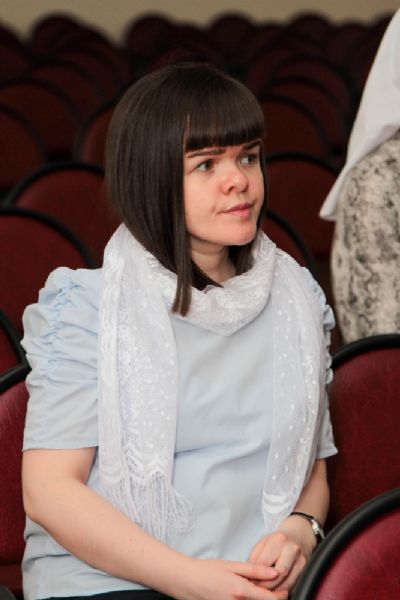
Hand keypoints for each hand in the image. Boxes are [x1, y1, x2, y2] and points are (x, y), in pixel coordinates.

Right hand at [174, 557, 288, 599]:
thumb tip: (274, 572)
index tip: (284, 589)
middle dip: (272, 598)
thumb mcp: (232, 565)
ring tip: (258, 590)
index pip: (270, 599)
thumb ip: (254, 570)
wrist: (186, 581)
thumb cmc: (207, 571)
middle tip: (275, 589)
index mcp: (241, 592)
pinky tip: (245, 595)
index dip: (281, 595)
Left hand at [248, 517, 316, 592]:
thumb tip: (248, 576)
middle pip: (277, 574)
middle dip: (265, 585)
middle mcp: (292, 549)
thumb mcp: (263, 543)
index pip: (264, 563)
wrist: (299, 534)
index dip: (254, 575)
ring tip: (263, 593)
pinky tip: (274, 590)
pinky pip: (292, 586)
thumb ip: (254, 558)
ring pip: (286, 583)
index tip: (247, 582)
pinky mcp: (306, 571)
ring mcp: (301, 561)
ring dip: (273, 591)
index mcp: (279, 540)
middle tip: (255, 590)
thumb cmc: (279, 540)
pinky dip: (282, 591)